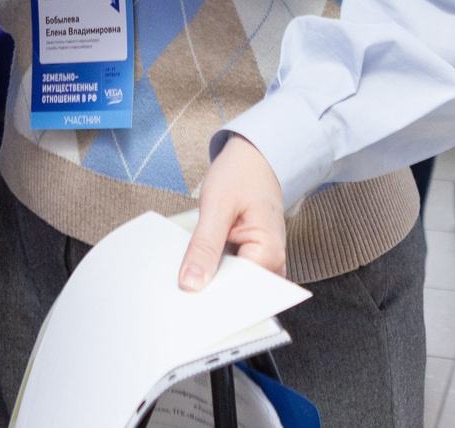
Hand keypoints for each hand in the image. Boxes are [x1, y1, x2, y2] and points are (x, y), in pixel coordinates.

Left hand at [180, 135, 286, 288]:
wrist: (254, 157)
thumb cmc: (242, 174)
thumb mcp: (217, 205)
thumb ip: (205, 246)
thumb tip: (192, 282)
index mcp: (269, 253)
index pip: (239, 291)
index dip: (211, 295)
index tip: (185, 296)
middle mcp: (273, 264)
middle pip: (237, 292)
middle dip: (209, 289)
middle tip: (181, 283)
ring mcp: (264, 264)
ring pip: (233, 286)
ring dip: (211, 279)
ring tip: (190, 268)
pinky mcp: (253, 259)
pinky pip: (232, 274)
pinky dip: (215, 270)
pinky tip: (199, 262)